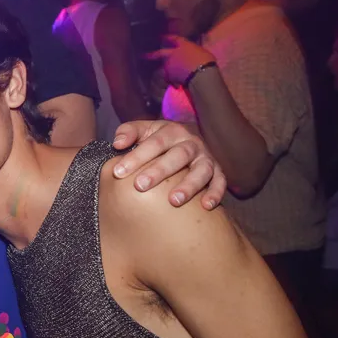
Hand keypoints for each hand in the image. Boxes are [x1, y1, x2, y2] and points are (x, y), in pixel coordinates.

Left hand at [112, 119, 226, 209]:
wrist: (189, 141)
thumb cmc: (160, 140)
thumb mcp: (144, 131)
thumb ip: (128, 132)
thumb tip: (117, 143)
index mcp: (171, 132)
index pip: (154, 143)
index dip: (136, 157)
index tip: (118, 172)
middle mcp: (191, 143)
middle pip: (177, 156)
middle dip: (159, 171)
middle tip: (140, 186)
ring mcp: (206, 158)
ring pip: (201, 170)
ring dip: (189, 185)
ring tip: (174, 201)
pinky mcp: (218, 172)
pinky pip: (220, 182)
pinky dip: (215, 193)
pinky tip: (206, 206)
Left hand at [146, 36, 216, 85]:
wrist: (200, 72)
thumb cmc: (206, 60)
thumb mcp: (201, 52)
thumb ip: (193, 52)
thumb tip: (193, 54)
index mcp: (183, 45)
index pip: (174, 39)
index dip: (167, 38)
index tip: (162, 37)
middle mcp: (173, 54)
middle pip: (159, 53)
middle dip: (151, 55)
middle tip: (143, 56)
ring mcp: (169, 65)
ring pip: (165, 67)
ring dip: (168, 71)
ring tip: (172, 75)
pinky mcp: (169, 76)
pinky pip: (169, 78)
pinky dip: (173, 81)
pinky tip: (178, 85)